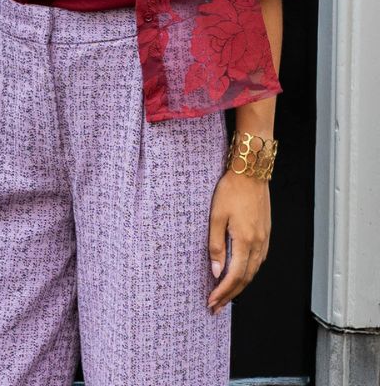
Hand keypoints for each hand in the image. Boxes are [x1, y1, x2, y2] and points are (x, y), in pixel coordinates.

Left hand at [207, 168, 270, 312]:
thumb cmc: (231, 190)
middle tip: (217, 306)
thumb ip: (216, 245)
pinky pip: (259, 260)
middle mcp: (258, 244)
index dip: (223, 292)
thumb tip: (217, 271)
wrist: (251, 172)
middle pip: (246, 279)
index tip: (212, 301)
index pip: (234, 276)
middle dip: (231, 295)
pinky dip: (249, 272)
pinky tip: (241, 273)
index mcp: (245, 241)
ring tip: (227, 295)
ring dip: (240, 286)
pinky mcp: (266, 233)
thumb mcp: (216, 216)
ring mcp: (264, 239)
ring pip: (254, 271)